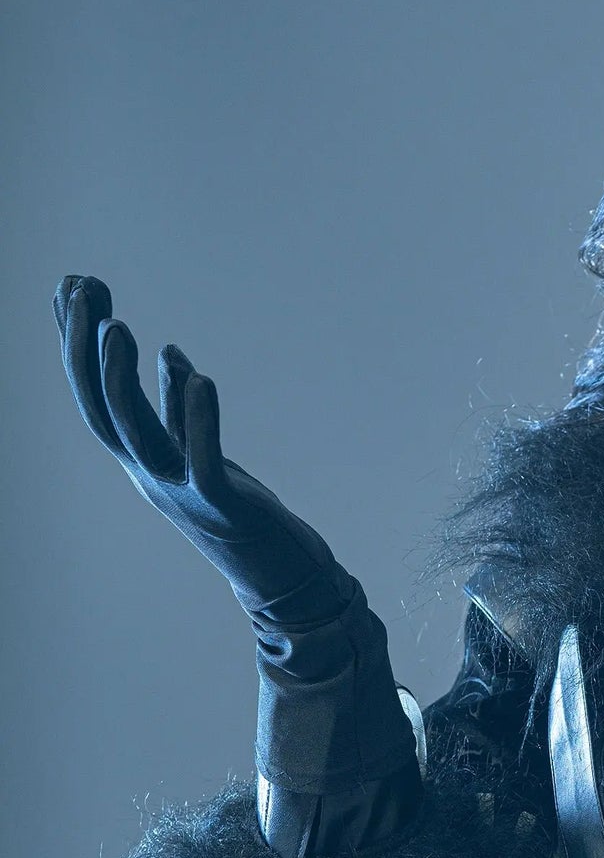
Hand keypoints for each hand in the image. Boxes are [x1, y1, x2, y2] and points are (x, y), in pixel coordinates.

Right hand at [54, 274, 354, 631]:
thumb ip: (179, 410)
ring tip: (120, 327)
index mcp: (142, 460)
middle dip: (83, 349)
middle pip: (101, 410)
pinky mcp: (224, 506)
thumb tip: (171, 356)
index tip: (69, 283)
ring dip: (123, 380)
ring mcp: (183, 492)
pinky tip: (199, 377)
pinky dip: (196, 420)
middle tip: (80, 289)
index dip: (75, 343)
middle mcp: (151, 475)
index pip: (94, 397)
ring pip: (137, 435)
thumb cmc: (238, 513)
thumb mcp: (199, 453)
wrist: (280, 574)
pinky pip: (204, 461)